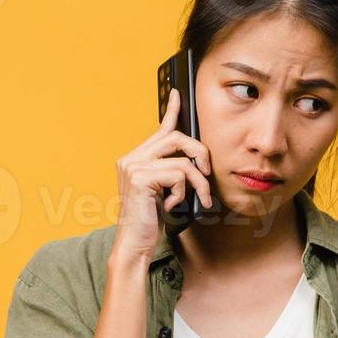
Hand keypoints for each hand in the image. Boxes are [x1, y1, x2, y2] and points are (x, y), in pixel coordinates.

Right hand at [109, 87, 213, 266]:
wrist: (135, 244)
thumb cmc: (151, 221)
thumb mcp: (165, 191)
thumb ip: (173, 171)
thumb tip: (196, 160)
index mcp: (136, 158)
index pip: (159, 129)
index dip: (171, 110)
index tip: (178, 94)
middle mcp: (130, 158)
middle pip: (177, 137)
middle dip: (200, 153)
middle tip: (207, 173)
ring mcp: (132, 166)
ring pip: (182, 159)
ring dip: (198, 182)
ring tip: (199, 199)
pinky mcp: (139, 177)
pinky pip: (178, 174)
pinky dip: (183, 192)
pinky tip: (172, 205)